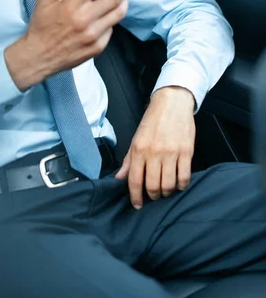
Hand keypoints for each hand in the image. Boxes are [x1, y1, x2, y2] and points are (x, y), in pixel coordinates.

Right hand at [5, 0, 137, 89]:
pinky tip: (106, 18)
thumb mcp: (42, 1)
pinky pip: (110, 30)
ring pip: (117, 14)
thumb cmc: (40, 27)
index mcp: (71, 5)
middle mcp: (85, 20)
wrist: (37, 58)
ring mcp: (93, 35)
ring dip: (123, 3)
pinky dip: (110, 21)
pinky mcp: (97, 47)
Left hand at [115, 86, 195, 208]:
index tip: (137, 205)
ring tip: (165, 190)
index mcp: (139, 149)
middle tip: (153, 196)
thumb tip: (119, 178)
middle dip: (152, 196)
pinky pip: (184, 177)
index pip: (135, 180)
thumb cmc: (154, 120)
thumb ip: (129, 160)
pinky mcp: (187, 152)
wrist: (172, 103)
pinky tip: (178, 184)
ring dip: (166, 192)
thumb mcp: (136, 138)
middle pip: (153, 186)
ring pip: (168, 185)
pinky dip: (181, 185)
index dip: (135, 197)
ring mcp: (171, 153)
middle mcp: (154, 152)